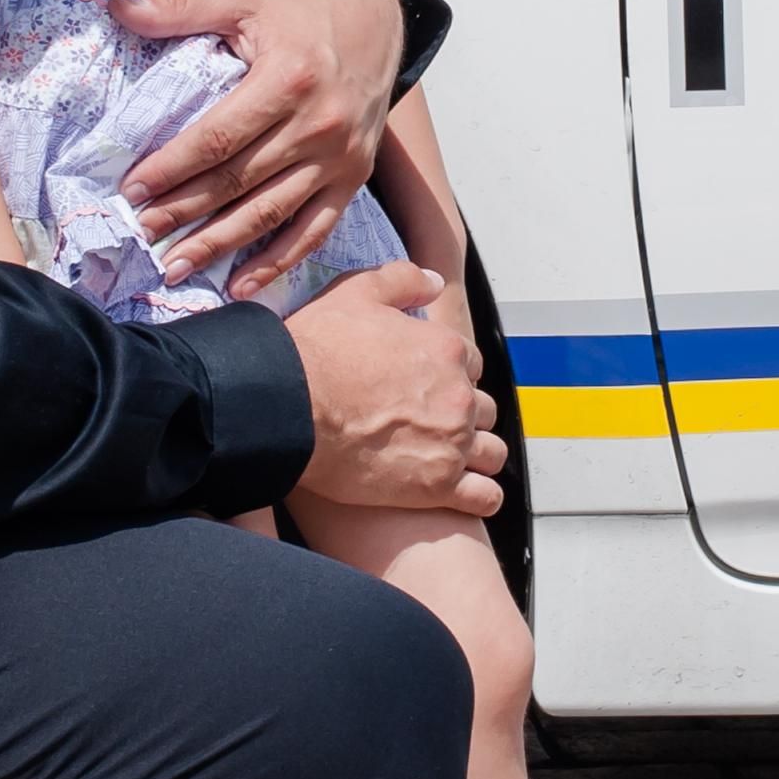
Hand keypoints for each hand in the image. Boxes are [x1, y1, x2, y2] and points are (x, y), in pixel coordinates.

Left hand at [111, 0, 402, 292]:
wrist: (375, 19)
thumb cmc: (300, 9)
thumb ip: (181, 6)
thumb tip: (119, 7)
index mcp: (288, 80)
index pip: (218, 137)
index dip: (173, 167)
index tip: (133, 189)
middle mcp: (318, 125)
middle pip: (238, 180)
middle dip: (184, 211)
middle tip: (142, 232)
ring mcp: (339, 158)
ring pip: (270, 213)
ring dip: (221, 245)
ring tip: (176, 266)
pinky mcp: (353, 178)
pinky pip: (314, 231)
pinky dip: (278, 263)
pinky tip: (241, 286)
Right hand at [283, 262, 502, 518]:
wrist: (286, 406)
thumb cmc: (316, 350)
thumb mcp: (356, 293)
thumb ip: (402, 281)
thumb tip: (435, 283)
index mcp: (446, 351)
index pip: (471, 364)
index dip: (449, 374)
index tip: (426, 385)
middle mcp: (458, 397)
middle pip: (482, 409)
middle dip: (462, 415)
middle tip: (429, 423)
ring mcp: (451, 443)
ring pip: (491, 452)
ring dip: (476, 455)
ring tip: (449, 459)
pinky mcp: (436, 486)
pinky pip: (485, 497)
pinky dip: (481, 497)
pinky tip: (465, 494)